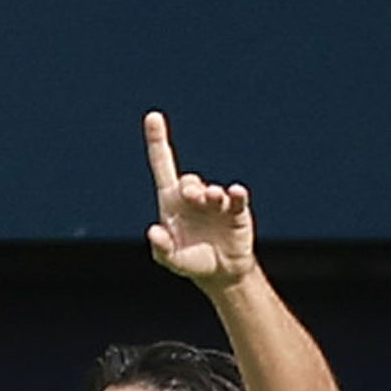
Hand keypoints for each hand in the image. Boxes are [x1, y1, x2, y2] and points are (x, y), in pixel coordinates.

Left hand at [144, 112, 255, 288]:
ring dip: (210, 194)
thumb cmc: (190, 260)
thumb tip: (153, 232)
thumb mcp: (170, 259)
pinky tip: (235, 193)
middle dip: (189, 187)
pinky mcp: (237, 211)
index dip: (157, 141)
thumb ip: (161, 248)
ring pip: (212, 190)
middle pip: (188, 181)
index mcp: (172, 201)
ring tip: (212, 198)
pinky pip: (237, 198)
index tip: (152, 116)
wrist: (220, 273)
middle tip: (192, 196)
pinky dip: (236, 194)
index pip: (163, 164)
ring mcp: (216, 202)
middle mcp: (194, 196)